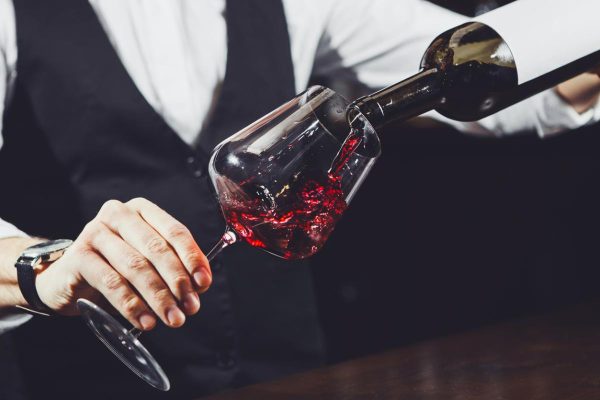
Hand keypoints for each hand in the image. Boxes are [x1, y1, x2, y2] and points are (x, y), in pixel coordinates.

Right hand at [36, 198, 211, 329]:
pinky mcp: (78, 256)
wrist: (68, 279)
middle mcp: (118, 214)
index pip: (175, 231)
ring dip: (158, 297)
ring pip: (136, 267)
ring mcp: (95, 232)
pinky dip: (132, 305)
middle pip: (156, 249)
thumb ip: (176, 268)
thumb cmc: (117, 268)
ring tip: (173, 319)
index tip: (203, 284)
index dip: (192, 258)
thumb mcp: (149, 263)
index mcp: (142, 210)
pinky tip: (145, 321)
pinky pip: (111, 283)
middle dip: (178, 281)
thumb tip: (200, 285)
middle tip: (191, 307)